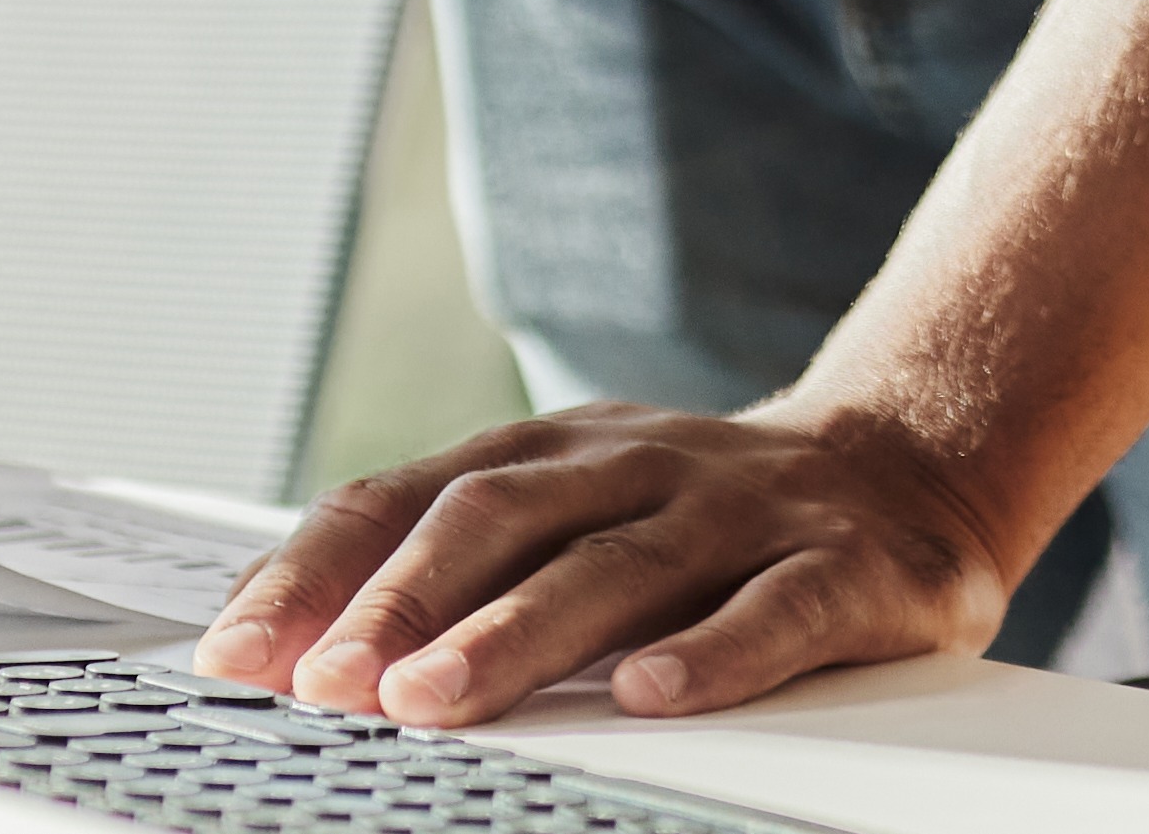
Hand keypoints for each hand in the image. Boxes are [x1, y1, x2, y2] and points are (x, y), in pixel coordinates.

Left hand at [192, 400, 1010, 723]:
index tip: (235, 652)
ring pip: (620, 565)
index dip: (315, 570)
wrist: (913, 463)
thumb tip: (286, 655)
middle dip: (401, 603)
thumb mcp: (576, 514)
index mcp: (556, 449)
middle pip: (500, 519)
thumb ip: (452, 569)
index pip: (407, 495)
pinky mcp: (844, 564)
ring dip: (517, 633)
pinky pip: (774, 609)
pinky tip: (652, 695)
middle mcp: (639, 462)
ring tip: (436, 700)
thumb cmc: (706, 519)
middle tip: (330, 684)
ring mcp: (743, 508)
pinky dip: (711, 653)